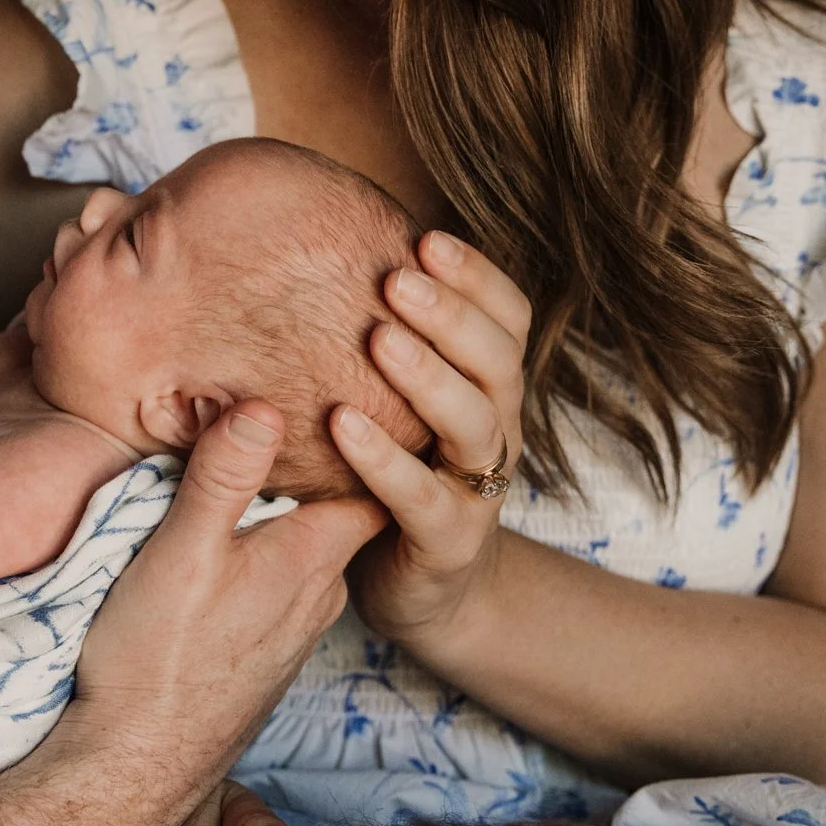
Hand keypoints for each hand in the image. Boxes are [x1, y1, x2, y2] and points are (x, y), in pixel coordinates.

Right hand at [46, 401, 385, 825]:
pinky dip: (270, 553)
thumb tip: (265, 402)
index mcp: (312, 556)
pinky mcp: (266, 655)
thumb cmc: (154, 659)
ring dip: (292, 512)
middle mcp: (320, 593)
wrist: (136, 767)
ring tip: (261, 465)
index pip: (369, 474)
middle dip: (323, 464)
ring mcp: (296, 629)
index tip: (348, 384)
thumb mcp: (181, 552)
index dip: (364, 430)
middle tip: (298, 408)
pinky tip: (234, 545)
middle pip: (339, 508)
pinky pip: (284, 584)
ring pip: (310, 549)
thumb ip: (223, 477)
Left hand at [329, 231, 531, 648]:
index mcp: (491, 387)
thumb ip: (385, 340)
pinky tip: (341, 424)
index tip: (424, 237)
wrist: (424, 588)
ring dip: (428, 375)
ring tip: (378, 338)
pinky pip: (423, 496)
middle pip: (498, 359)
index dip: (476, 276)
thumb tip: (316, 253)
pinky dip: (385, 459)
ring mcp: (480, 488)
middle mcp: (497, 429)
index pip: (508, 317)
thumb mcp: (400, 404)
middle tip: (396, 277)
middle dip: (450, 314)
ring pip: (474, 423)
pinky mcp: (449, 540)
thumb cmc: (399, 474)